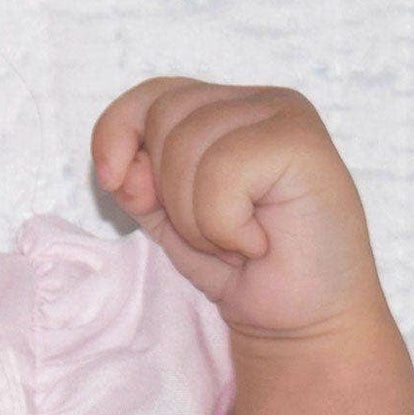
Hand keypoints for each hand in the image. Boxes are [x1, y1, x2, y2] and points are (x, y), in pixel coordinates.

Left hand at [91, 79, 384, 338]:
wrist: (301, 318)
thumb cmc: (240, 267)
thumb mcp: (167, 217)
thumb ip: (137, 182)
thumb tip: (123, 168)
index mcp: (224, 110)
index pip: (150, 95)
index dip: (116, 133)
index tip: (111, 182)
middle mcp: (256, 103)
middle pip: (164, 116)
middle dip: (168, 192)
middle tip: (213, 233)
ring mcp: (283, 115)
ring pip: (188, 145)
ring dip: (198, 217)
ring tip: (237, 240)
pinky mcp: (302, 141)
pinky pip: (222, 170)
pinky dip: (225, 224)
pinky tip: (258, 243)